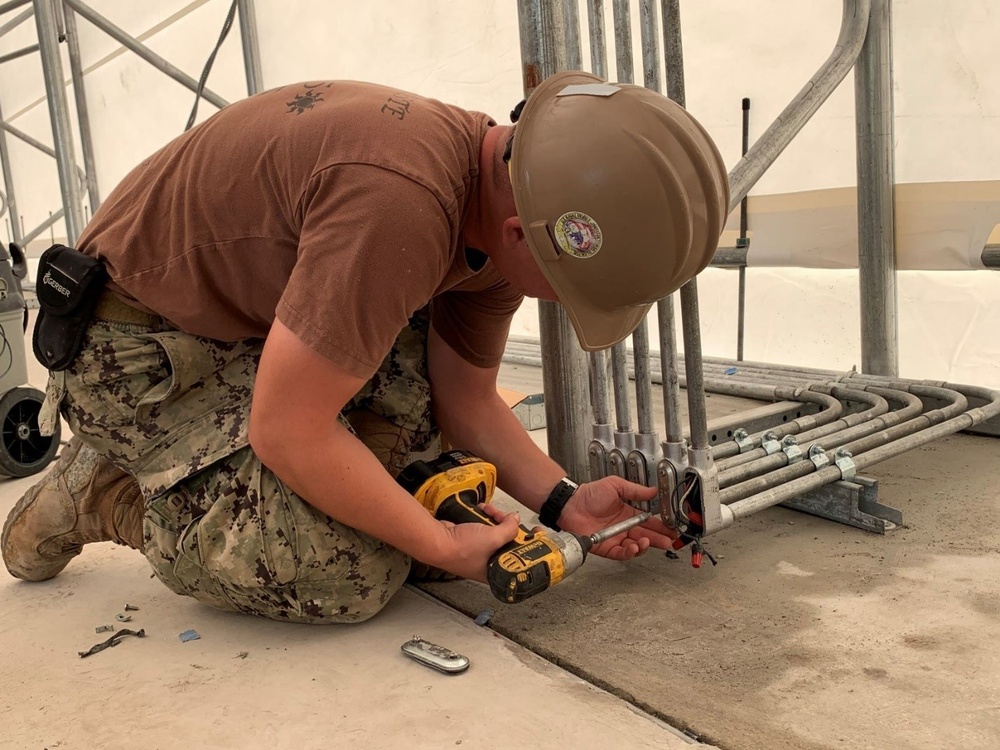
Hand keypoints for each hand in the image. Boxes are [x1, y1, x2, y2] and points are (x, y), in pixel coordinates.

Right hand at [432, 506, 521, 583]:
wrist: (437, 541)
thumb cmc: (462, 549)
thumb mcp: (493, 538)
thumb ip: (509, 529)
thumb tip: (516, 520)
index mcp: (496, 571)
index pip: (519, 559)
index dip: (527, 546)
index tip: (534, 534)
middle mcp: (488, 564)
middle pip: (507, 542)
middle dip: (508, 526)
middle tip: (507, 517)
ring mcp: (478, 551)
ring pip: (494, 532)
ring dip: (495, 519)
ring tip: (490, 511)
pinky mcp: (470, 540)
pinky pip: (483, 527)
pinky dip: (483, 517)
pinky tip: (481, 509)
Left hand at [557, 476, 677, 560]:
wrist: (571, 504)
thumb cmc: (589, 494)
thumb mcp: (615, 485)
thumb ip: (635, 490)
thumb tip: (653, 491)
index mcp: (628, 513)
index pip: (649, 522)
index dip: (661, 526)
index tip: (672, 529)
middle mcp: (624, 527)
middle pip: (646, 536)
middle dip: (659, 540)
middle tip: (669, 541)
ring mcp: (616, 538)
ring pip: (636, 547)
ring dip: (644, 546)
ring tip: (647, 542)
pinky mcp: (607, 548)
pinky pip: (621, 554)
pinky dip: (630, 552)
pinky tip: (635, 547)